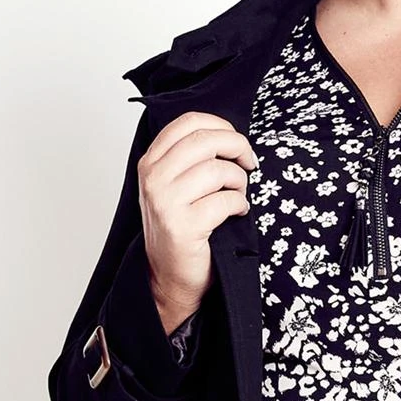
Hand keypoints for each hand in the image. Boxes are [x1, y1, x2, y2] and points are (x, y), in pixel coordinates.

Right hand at [139, 111, 259, 333]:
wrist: (169, 277)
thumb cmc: (180, 229)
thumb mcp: (175, 186)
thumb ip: (191, 159)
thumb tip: (230, 136)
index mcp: (150, 162)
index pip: (188, 122)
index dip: (221, 125)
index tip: (236, 140)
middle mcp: (153, 178)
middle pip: (205, 141)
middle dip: (238, 147)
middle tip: (250, 162)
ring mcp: (165, 201)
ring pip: (217, 170)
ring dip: (239, 181)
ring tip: (238, 194)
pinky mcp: (183, 225)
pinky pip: (225, 200)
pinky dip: (239, 205)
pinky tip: (236, 213)